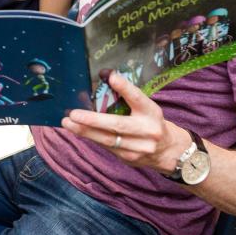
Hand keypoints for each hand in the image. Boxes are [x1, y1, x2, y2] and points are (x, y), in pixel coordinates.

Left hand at [61, 72, 190, 173]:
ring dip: (85, 131)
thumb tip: (104, 76)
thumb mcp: (145, 107)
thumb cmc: (150, 122)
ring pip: (108, 140)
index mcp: (152, 113)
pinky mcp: (128, 158)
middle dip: (93, 120)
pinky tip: (77, 130)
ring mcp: (138, 147)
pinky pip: (106, 147)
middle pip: (118, 125)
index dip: (125, 88)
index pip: (138, 98)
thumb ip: (128, 96)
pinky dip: (90, 137)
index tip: (110, 77)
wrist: (168, 151)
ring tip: (67, 123)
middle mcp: (147, 131)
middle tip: (73, 114)